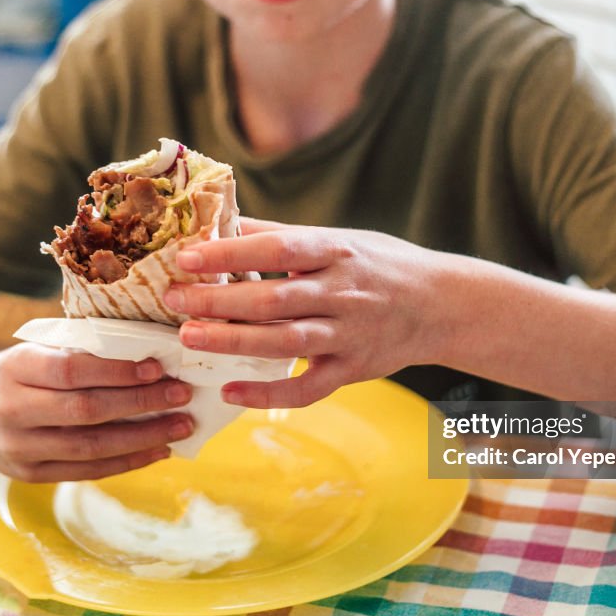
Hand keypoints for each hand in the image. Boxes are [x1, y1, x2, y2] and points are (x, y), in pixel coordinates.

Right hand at [0, 344, 193, 481]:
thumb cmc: (21, 372)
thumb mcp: (38, 349)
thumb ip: (83, 350)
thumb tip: (152, 349)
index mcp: (16, 367)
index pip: (73, 370)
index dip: (118, 371)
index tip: (158, 367)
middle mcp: (12, 410)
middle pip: (86, 410)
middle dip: (141, 403)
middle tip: (183, 394)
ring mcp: (19, 448)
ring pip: (91, 447)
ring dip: (144, 437)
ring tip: (182, 425)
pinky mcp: (30, 475)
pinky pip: (87, 472)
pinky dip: (128, 462)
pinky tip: (159, 449)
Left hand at [163, 219, 445, 407]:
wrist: (442, 305)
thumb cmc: (380, 265)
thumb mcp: (342, 239)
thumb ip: (285, 237)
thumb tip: (225, 222)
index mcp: (338, 251)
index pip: (278, 250)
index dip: (232, 252)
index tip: (187, 255)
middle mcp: (344, 293)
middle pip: (275, 299)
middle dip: (219, 300)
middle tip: (172, 298)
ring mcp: (350, 335)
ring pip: (285, 342)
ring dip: (234, 341)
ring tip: (188, 338)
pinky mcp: (353, 370)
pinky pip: (308, 388)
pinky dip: (269, 393)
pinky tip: (231, 391)